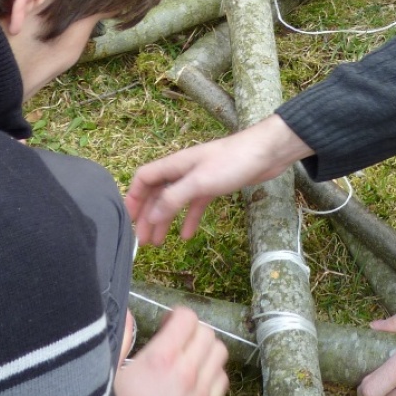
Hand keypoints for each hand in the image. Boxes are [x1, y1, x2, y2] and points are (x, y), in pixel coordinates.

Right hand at [115, 306, 227, 395]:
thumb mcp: (108, 377)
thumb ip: (122, 342)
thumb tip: (129, 318)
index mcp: (161, 358)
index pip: (187, 318)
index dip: (177, 317)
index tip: (167, 325)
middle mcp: (187, 372)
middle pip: (208, 333)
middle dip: (193, 332)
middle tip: (178, 342)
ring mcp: (201, 394)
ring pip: (220, 354)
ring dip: (206, 351)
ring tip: (189, 360)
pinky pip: (221, 381)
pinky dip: (213, 375)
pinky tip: (196, 382)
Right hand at [126, 116, 312, 243]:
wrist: (266, 153)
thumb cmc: (233, 161)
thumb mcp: (199, 182)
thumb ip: (172, 199)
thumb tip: (150, 217)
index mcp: (175, 164)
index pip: (144, 178)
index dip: (133, 198)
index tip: (128, 221)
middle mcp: (184, 170)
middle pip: (158, 194)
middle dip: (148, 216)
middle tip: (143, 241)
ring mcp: (199, 178)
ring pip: (175, 201)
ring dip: (165, 220)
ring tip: (159, 243)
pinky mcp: (215, 185)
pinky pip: (195, 204)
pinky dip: (189, 219)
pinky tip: (187, 236)